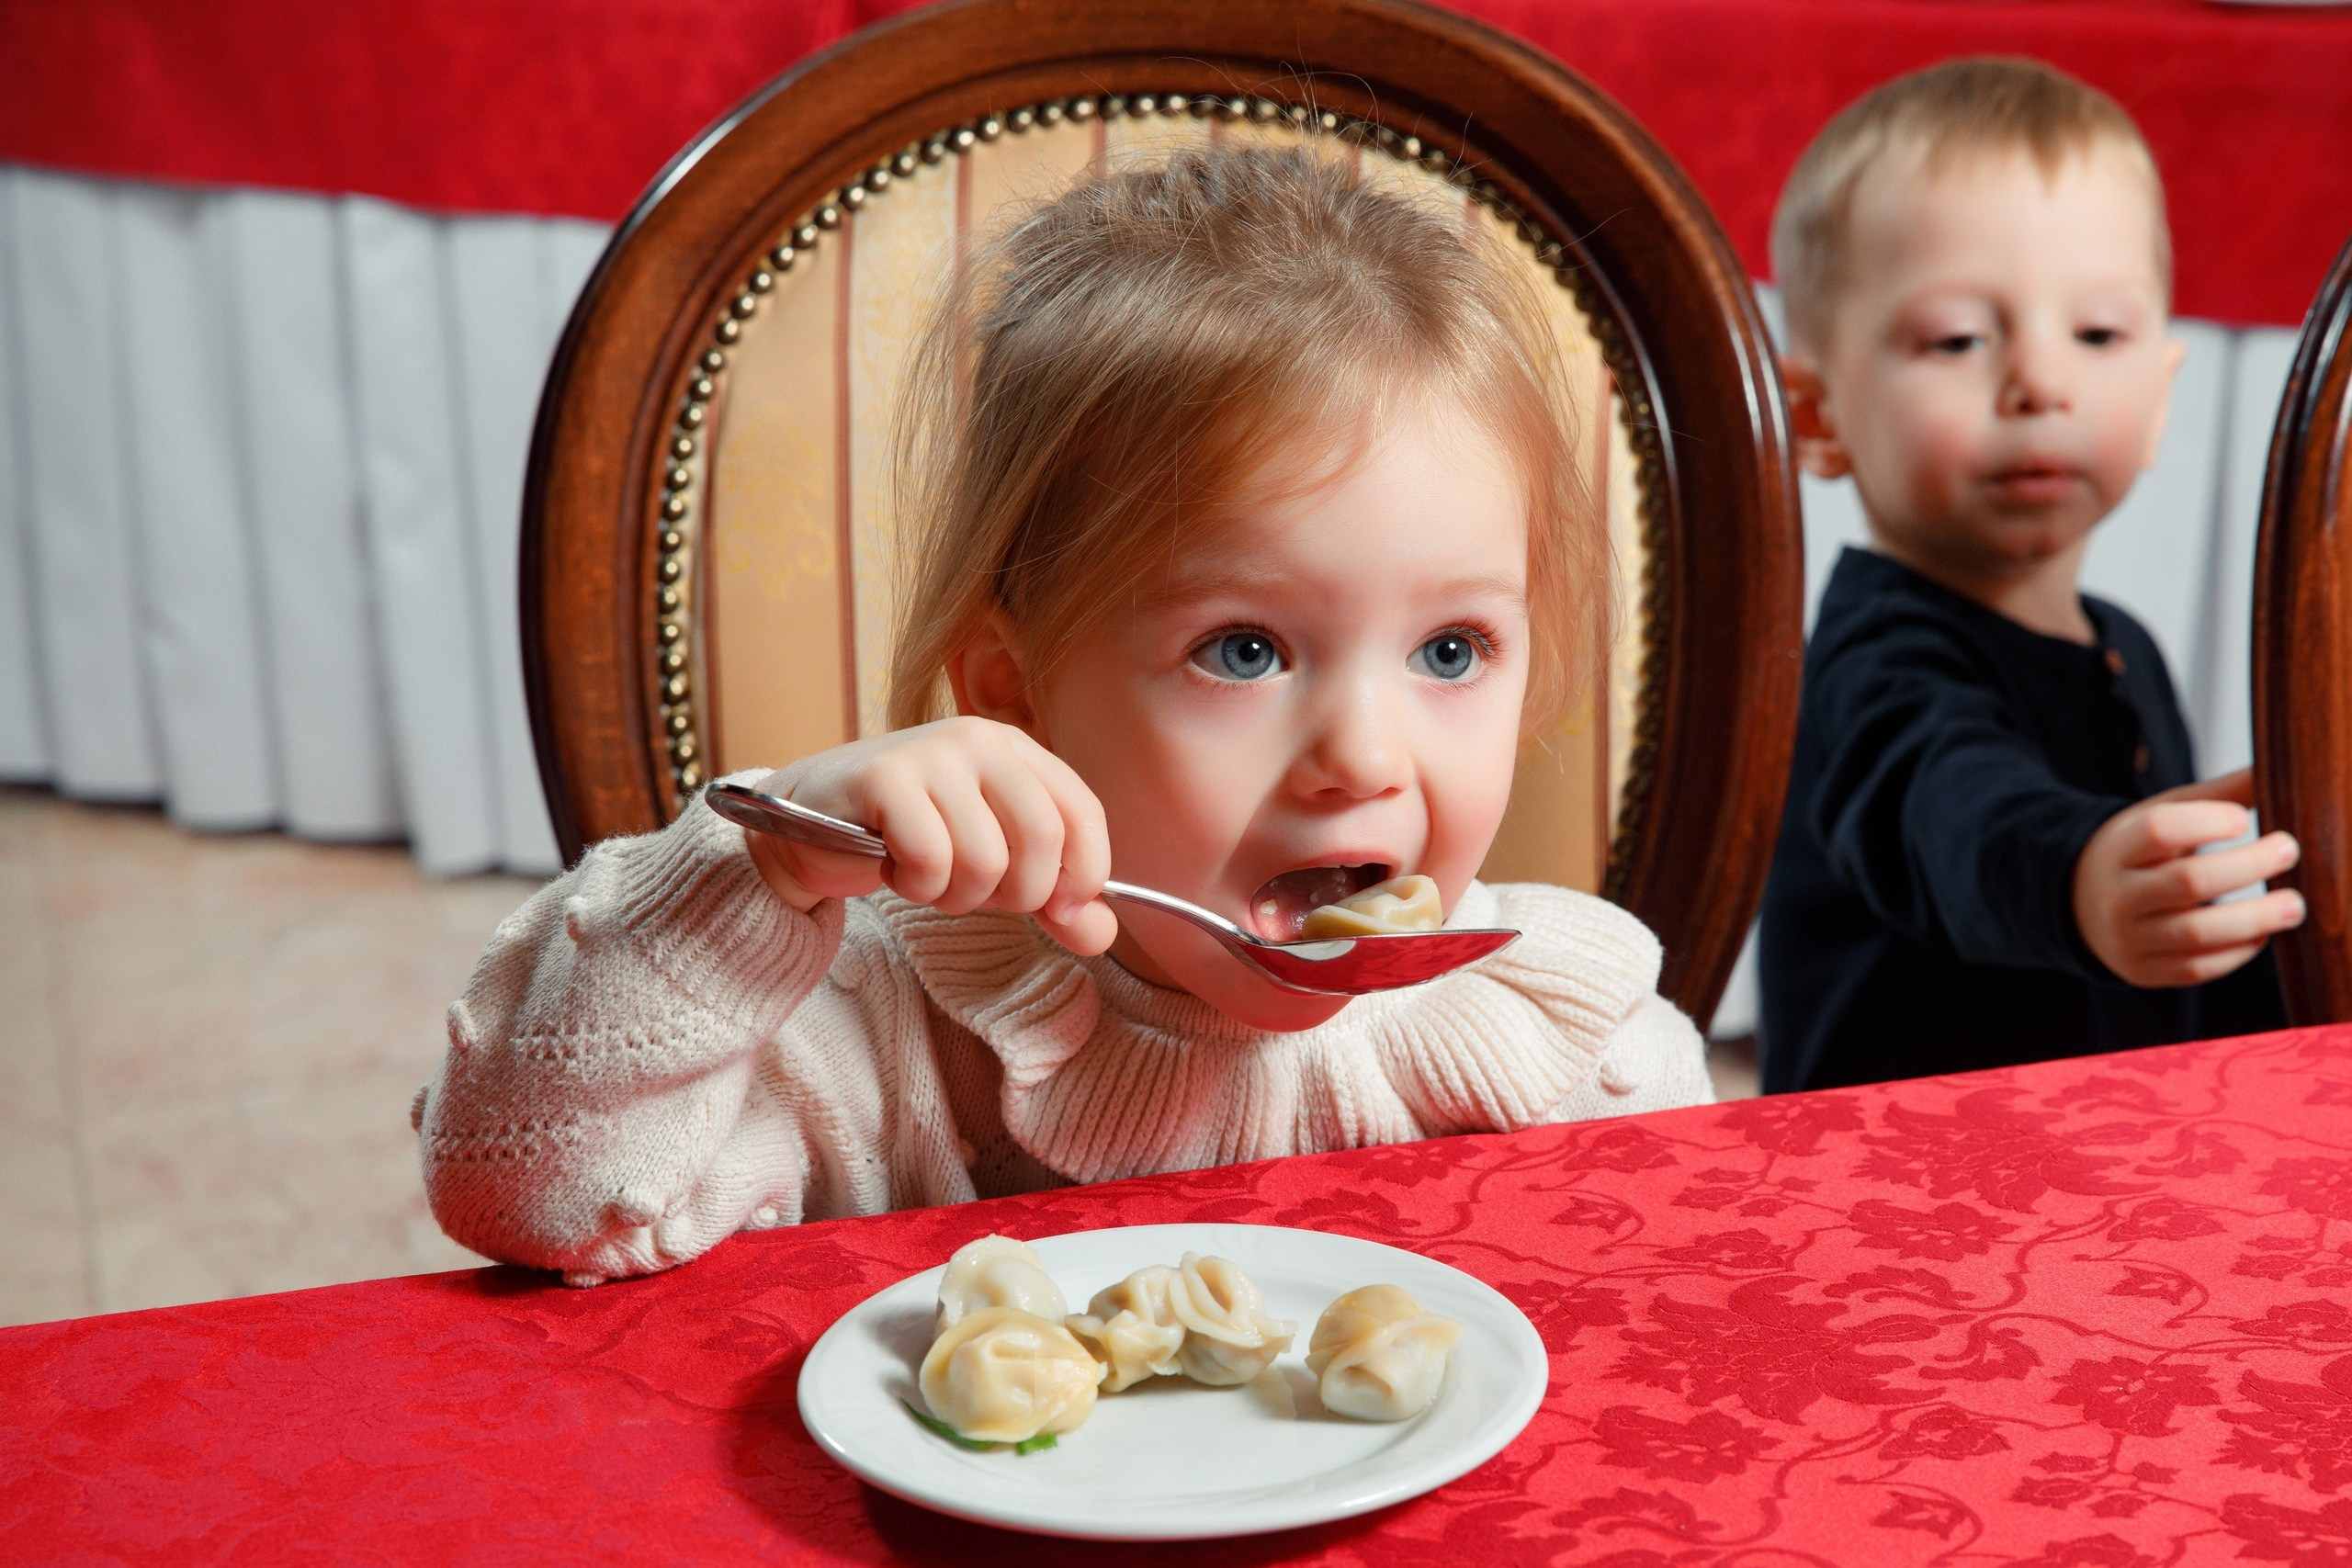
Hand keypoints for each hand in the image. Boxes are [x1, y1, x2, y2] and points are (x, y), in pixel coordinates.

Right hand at [738, 717, 1116, 954]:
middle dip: (1014, 894)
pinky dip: (916, 886)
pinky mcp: (882, 778)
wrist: (807, 827)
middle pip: (1040, 840)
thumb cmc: (910, 841)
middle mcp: (979, 740)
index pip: (1083, 813)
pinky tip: (894, 867)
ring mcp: (930, 753)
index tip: (1062, 912)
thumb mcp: (993, 868)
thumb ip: (1051, 901)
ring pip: (984, 860)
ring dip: (955, 895)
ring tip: (926, 875)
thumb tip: (1100, 932)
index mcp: (1017, 751)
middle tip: (973, 891)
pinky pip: (930, 860)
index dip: (1084, 874)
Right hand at [2071, 769, 2304, 987]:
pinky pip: (2199, 968)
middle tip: (2290, 850)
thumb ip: (2219, 796)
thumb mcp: (2162, 816)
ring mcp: (2130, 938)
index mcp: (2120, 847)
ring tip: (2295, 905)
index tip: (2244, 819)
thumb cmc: (2139, 855)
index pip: (2159, 831)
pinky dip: (2238, 951)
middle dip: (2248, 866)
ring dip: (2255, 919)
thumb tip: (2279, 766)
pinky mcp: (2146, 971)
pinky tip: (2261, 934)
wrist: (2082, 906)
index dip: (2207, 822)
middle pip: (2188, 881)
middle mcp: (2119, 895)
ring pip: (2197, 933)